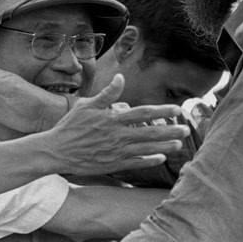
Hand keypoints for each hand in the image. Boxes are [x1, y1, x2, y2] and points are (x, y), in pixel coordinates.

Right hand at [43, 74, 189, 175]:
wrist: (56, 151)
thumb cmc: (71, 126)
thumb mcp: (87, 105)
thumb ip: (107, 93)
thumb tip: (121, 77)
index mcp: (112, 119)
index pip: (142, 114)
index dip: (161, 111)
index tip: (176, 109)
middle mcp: (117, 136)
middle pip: (148, 133)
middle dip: (169, 131)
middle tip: (186, 129)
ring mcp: (116, 152)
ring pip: (145, 149)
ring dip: (163, 147)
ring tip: (179, 145)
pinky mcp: (112, 164)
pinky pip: (135, 163)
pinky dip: (148, 161)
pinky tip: (161, 158)